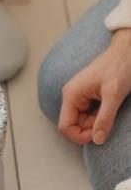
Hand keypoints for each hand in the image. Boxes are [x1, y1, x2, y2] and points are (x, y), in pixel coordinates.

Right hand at [58, 28, 130, 144]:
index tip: (98, 136)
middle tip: (109, 122)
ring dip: (97, 122)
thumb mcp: (114, 94)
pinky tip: (111, 107)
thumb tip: (97, 140)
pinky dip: (101, 116)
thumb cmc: (120, 65)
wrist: (129, 48)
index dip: (80, 136)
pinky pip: (90, 114)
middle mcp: (72, 96)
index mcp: (71, 95)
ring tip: (112, 110)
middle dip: (91, 128)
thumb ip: (104, 119)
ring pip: (83, 121)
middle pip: (75, 125)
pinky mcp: (89, 96)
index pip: (65, 126)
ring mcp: (80, 96)